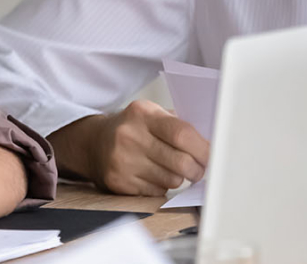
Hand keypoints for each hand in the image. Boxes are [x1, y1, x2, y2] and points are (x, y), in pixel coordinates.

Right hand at [62, 100, 207, 195]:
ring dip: (178, 178)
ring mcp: (122, 160)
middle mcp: (129, 136)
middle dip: (197, 170)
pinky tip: (152, 176)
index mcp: (142, 114)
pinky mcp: (119, 181)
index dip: (203, 149)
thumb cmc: (132, 129)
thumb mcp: (150, 115)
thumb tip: (213, 145)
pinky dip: (161, 187)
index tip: (213, 156)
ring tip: (169, 169)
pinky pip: (157, 192)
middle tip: (198, 169)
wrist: (93, 143)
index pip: (182, 134)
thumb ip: (178, 125)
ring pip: (172, 180)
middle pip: (181, 162)